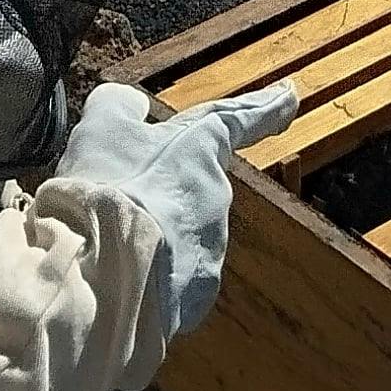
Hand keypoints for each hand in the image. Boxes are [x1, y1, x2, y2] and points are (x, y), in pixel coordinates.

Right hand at [54, 77, 298, 341]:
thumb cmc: (103, 189)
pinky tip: (114, 280)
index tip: (290, 95)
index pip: (240, 118)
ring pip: (175, 239)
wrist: (100, 272)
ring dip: (147, 241)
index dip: (264, 105)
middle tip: (112, 204)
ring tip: (101, 247)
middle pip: (189, 190)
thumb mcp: (100, 129)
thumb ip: (119, 108)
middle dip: (157, 198)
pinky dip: (144, 281)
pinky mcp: (197, 295)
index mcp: (201, 146)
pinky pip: (170, 283)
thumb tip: (131, 102)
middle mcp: (216, 196)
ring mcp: (211, 247)